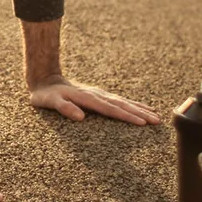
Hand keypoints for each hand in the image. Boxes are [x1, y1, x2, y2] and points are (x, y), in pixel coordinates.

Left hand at [29, 75, 161, 125]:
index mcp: (87, 98)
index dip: (126, 116)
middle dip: (140, 113)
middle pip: (122, 105)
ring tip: (156, 116)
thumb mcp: (49, 102)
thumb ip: (64, 108)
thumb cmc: (45, 95)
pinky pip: (120, 100)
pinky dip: (133, 104)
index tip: (142, 123)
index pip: (110, 109)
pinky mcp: (99, 95)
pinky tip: (143, 108)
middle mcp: (96, 95)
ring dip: (140, 109)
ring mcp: (99, 94)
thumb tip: (80, 117)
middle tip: (157, 121)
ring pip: (124, 102)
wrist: (45, 78)